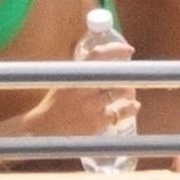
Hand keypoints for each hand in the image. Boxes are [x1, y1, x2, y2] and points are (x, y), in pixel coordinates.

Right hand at [18, 36, 138, 137]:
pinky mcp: (98, 122)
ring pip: (122, 92)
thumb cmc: (55, 104)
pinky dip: (131, 107)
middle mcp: (84, 88)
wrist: (45, 129)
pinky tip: (134, 106)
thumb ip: (82, 71)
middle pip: (115, 74)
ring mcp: (92, 106)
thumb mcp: (64, 81)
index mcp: (74, 75)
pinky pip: (122, 112)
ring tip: (129, 92)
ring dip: (130, 90)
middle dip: (127, 74)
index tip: (129, 49)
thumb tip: (104, 58)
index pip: (98, 55)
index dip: (116, 49)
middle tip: (131, 75)